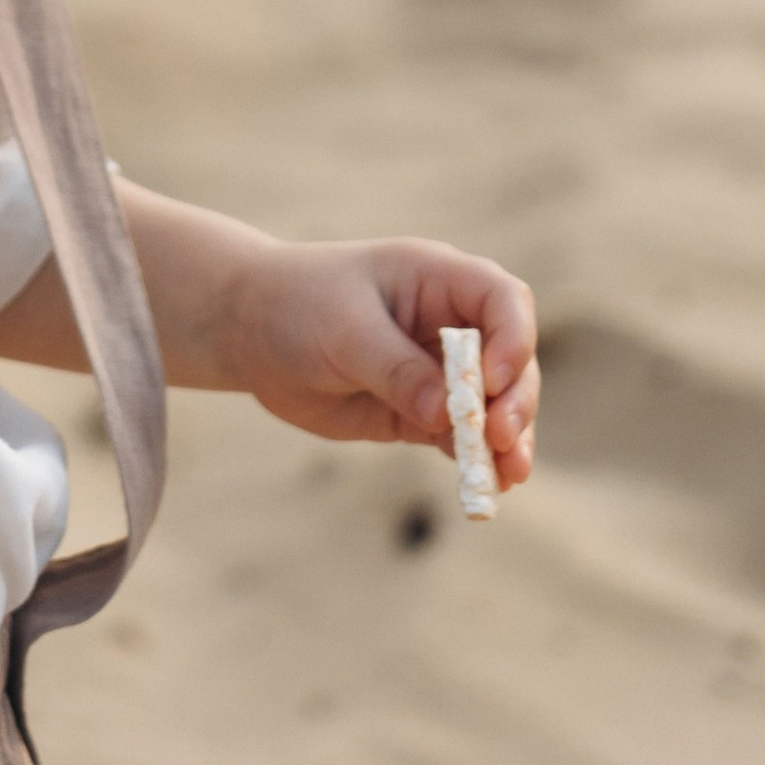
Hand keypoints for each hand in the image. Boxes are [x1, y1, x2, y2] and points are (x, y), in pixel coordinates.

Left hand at [219, 233, 537, 491]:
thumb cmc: (297, 305)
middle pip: (512, 360)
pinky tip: (489, 486)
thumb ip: (396, 369)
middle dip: (514, 401)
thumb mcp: (345, 330)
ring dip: (508, 440)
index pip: (502, 301)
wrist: (250, 330)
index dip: (513, 340)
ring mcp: (440, 370)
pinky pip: (461, 437)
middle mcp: (450, 323)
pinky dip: (477, 460)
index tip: (493, 381)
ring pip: (495, 406)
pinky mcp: (421, 412)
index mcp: (438, 279)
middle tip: (498, 437)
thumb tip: (445, 414)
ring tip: (508, 475)